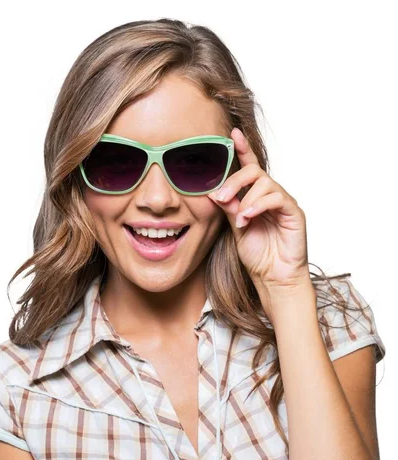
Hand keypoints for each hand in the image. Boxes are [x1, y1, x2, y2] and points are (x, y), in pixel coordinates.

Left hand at [207, 128, 310, 292]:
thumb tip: (212, 191)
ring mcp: (283, 202)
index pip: (248, 167)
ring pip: (264, 183)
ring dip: (245, 199)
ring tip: (238, 219)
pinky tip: (248, 217)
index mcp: (254, 195)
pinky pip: (277, 197)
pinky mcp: (294, 212)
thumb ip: (228, 207)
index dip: (242, 149)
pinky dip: (259, 205)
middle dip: (233, 181)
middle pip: (253, 171)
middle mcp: (270, 194)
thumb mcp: (235, 227)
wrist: (273, 277)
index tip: (232, 134)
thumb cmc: (256, 253)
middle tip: (220, 197)